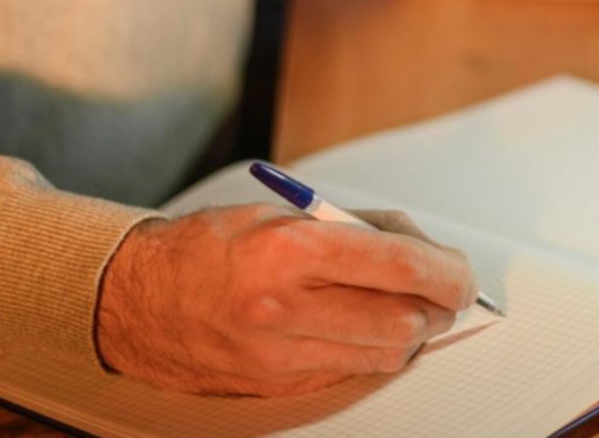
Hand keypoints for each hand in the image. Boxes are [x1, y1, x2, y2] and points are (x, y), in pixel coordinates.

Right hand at [95, 204, 476, 395]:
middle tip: (445, 291)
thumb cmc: (214, 246)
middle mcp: (286, 307)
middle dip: (439, 305)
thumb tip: (424, 250)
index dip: (447, 272)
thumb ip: (360, 229)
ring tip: (408, 308)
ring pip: (385, 353)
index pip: (401, 267)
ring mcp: (281, 353)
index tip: (462, 273)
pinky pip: (352, 371)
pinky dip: (373, 351)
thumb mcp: (287, 214)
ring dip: (412, 332)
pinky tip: (366, 328)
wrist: (137, 298)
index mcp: (292, 250)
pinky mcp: (276, 384)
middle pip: (404, 320)